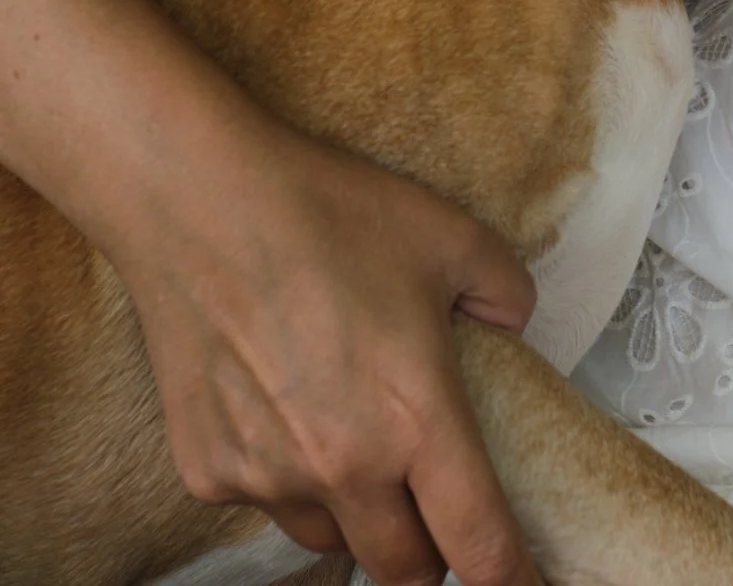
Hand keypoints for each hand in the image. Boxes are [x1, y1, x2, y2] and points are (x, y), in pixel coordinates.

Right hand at [118, 115, 542, 585]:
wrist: (202, 203)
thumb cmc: (329, 213)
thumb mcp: (451, 235)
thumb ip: (505, 294)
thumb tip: (512, 330)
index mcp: (417, 419)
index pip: (479, 544)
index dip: (512, 578)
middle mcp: (344, 469)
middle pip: (404, 569)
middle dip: (430, 552)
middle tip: (435, 505)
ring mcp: (269, 479)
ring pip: (333, 539)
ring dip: (358, 515)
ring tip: (353, 437)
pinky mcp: (209, 474)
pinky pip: (266, 500)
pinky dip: (285, 474)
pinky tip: (281, 401)